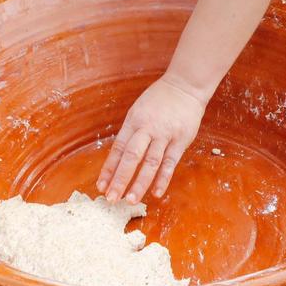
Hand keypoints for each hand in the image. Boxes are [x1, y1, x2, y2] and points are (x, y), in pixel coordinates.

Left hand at [97, 74, 208, 200]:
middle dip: (120, 179)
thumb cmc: (159, 100)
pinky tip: (156, 193)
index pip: (118, 149)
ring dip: (140, 183)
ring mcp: (165, 135)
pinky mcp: (180, 140)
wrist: (185, 86)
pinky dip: (163, 178)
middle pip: (131, 157)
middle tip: (111, 198)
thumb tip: (118, 160)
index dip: (109, 169)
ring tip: (131, 200)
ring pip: (151, 162)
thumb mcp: (138, 111)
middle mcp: (147, 129)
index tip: (101, 186)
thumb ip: (131, 134)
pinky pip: (170, 162)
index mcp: (133, 122)